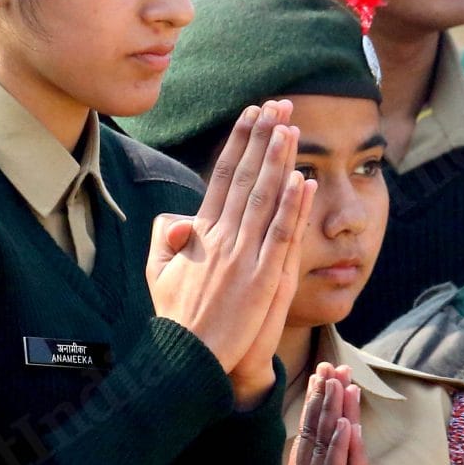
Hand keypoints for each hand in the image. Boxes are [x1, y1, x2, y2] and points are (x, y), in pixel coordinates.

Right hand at [146, 102, 314, 405]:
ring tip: (291, 127)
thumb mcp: (160, 274)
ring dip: (279, 161)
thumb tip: (180, 216)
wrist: (187, 359)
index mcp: (200, 234)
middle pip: (247, 177)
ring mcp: (243, 257)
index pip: (222, 177)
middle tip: (278, 104)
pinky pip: (281, 235)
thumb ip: (166, 239)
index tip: (251, 115)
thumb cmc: (178, 321)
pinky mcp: (262, 279)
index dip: (239, 143)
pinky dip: (292, 207)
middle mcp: (223, 237)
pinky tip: (303, 180)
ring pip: (265, 199)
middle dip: (262, 138)